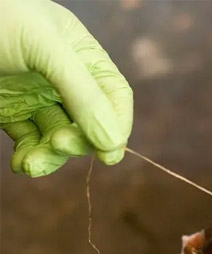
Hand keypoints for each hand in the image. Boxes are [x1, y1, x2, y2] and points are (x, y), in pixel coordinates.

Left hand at [0, 0, 132, 176]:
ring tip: (32, 163)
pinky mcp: (12, 113)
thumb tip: (113, 142)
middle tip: (59, 144)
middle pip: (90, 121)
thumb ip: (83, 93)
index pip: (114, 95)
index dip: (117, 124)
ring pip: (60, 136)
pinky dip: (30, 156)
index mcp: (82, 55)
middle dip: (78, 140)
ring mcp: (38, 97)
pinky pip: (31, 141)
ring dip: (52, 155)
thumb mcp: (46, 49)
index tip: (109, 153)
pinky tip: (23, 164)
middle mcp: (65, 78)